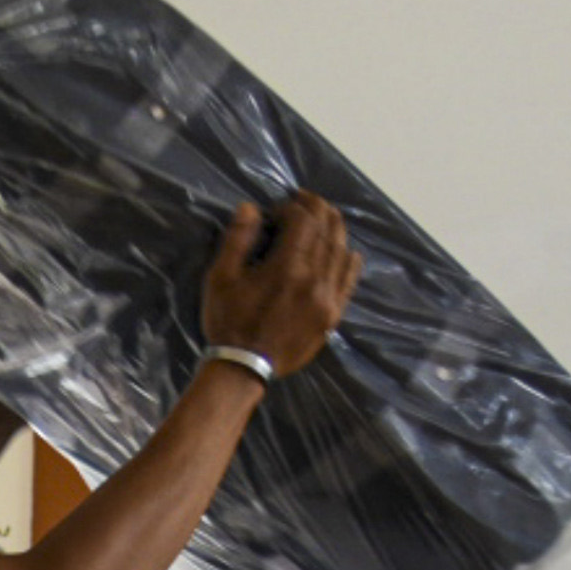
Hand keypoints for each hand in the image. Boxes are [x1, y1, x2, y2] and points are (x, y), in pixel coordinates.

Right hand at [198, 194, 357, 379]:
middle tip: (303, 202)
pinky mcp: (333, 314)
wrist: (244, 368)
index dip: (291, 207)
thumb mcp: (221, 278)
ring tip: (321, 219)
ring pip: (341, 249)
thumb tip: (251, 207)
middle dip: (316, 209)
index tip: (275, 212)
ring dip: (333, 228)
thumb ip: (237, 240)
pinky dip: (349, 258)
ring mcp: (328, 298)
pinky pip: (350, 279)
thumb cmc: (228, 321)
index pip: (303, 220)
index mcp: (287, 267)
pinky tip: (344, 250)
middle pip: (327, 229)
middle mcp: (315, 279)